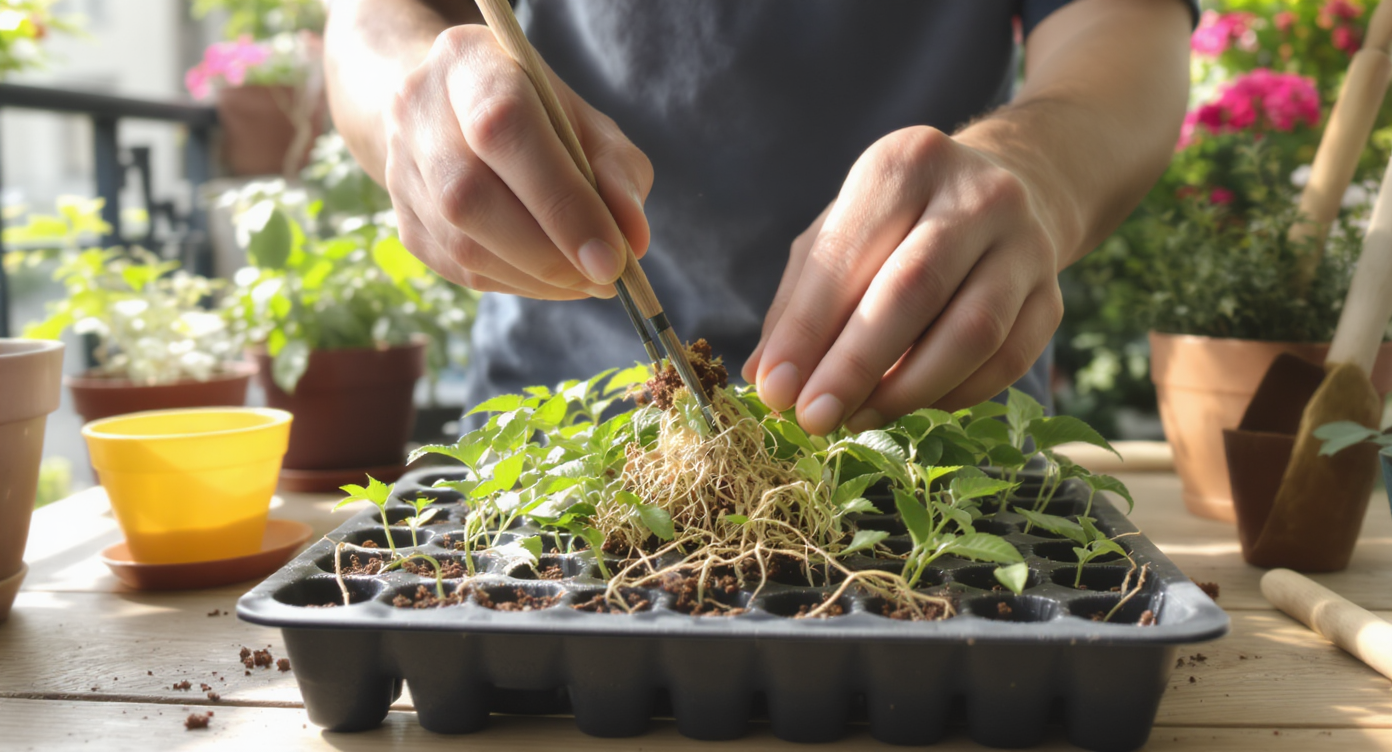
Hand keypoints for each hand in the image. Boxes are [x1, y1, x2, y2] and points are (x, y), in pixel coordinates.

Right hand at [385, 24, 652, 298]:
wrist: (458, 114)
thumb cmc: (538, 117)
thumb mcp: (589, 125)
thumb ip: (618, 173)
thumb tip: (632, 240)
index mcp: (468, 62)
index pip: (504, 128)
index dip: (559, 201)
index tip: (610, 257)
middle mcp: (417, 109)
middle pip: (470, 196)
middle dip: (547, 252)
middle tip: (604, 277)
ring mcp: (399, 167)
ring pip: (461, 244)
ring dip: (535, 276)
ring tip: (584, 279)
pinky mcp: (402, 220)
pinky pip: (458, 271)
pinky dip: (515, 283)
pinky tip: (548, 277)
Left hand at [742, 126, 1064, 435]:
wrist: (1013, 191)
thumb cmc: (901, 222)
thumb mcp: (841, 234)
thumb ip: (800, 301)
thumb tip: (764, 376)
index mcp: (907, 164)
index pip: (848, 256)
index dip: (807, 330)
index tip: (775, 389)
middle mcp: (976, 195)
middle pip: (912, 292)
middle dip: (854, 365)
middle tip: (812, 418)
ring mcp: (1026, 245)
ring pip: (971, 332)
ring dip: (906, 390)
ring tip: (857, 418)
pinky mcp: (1053, 296)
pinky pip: (1007, 361)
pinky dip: (954, 395)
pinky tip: (913, 406)